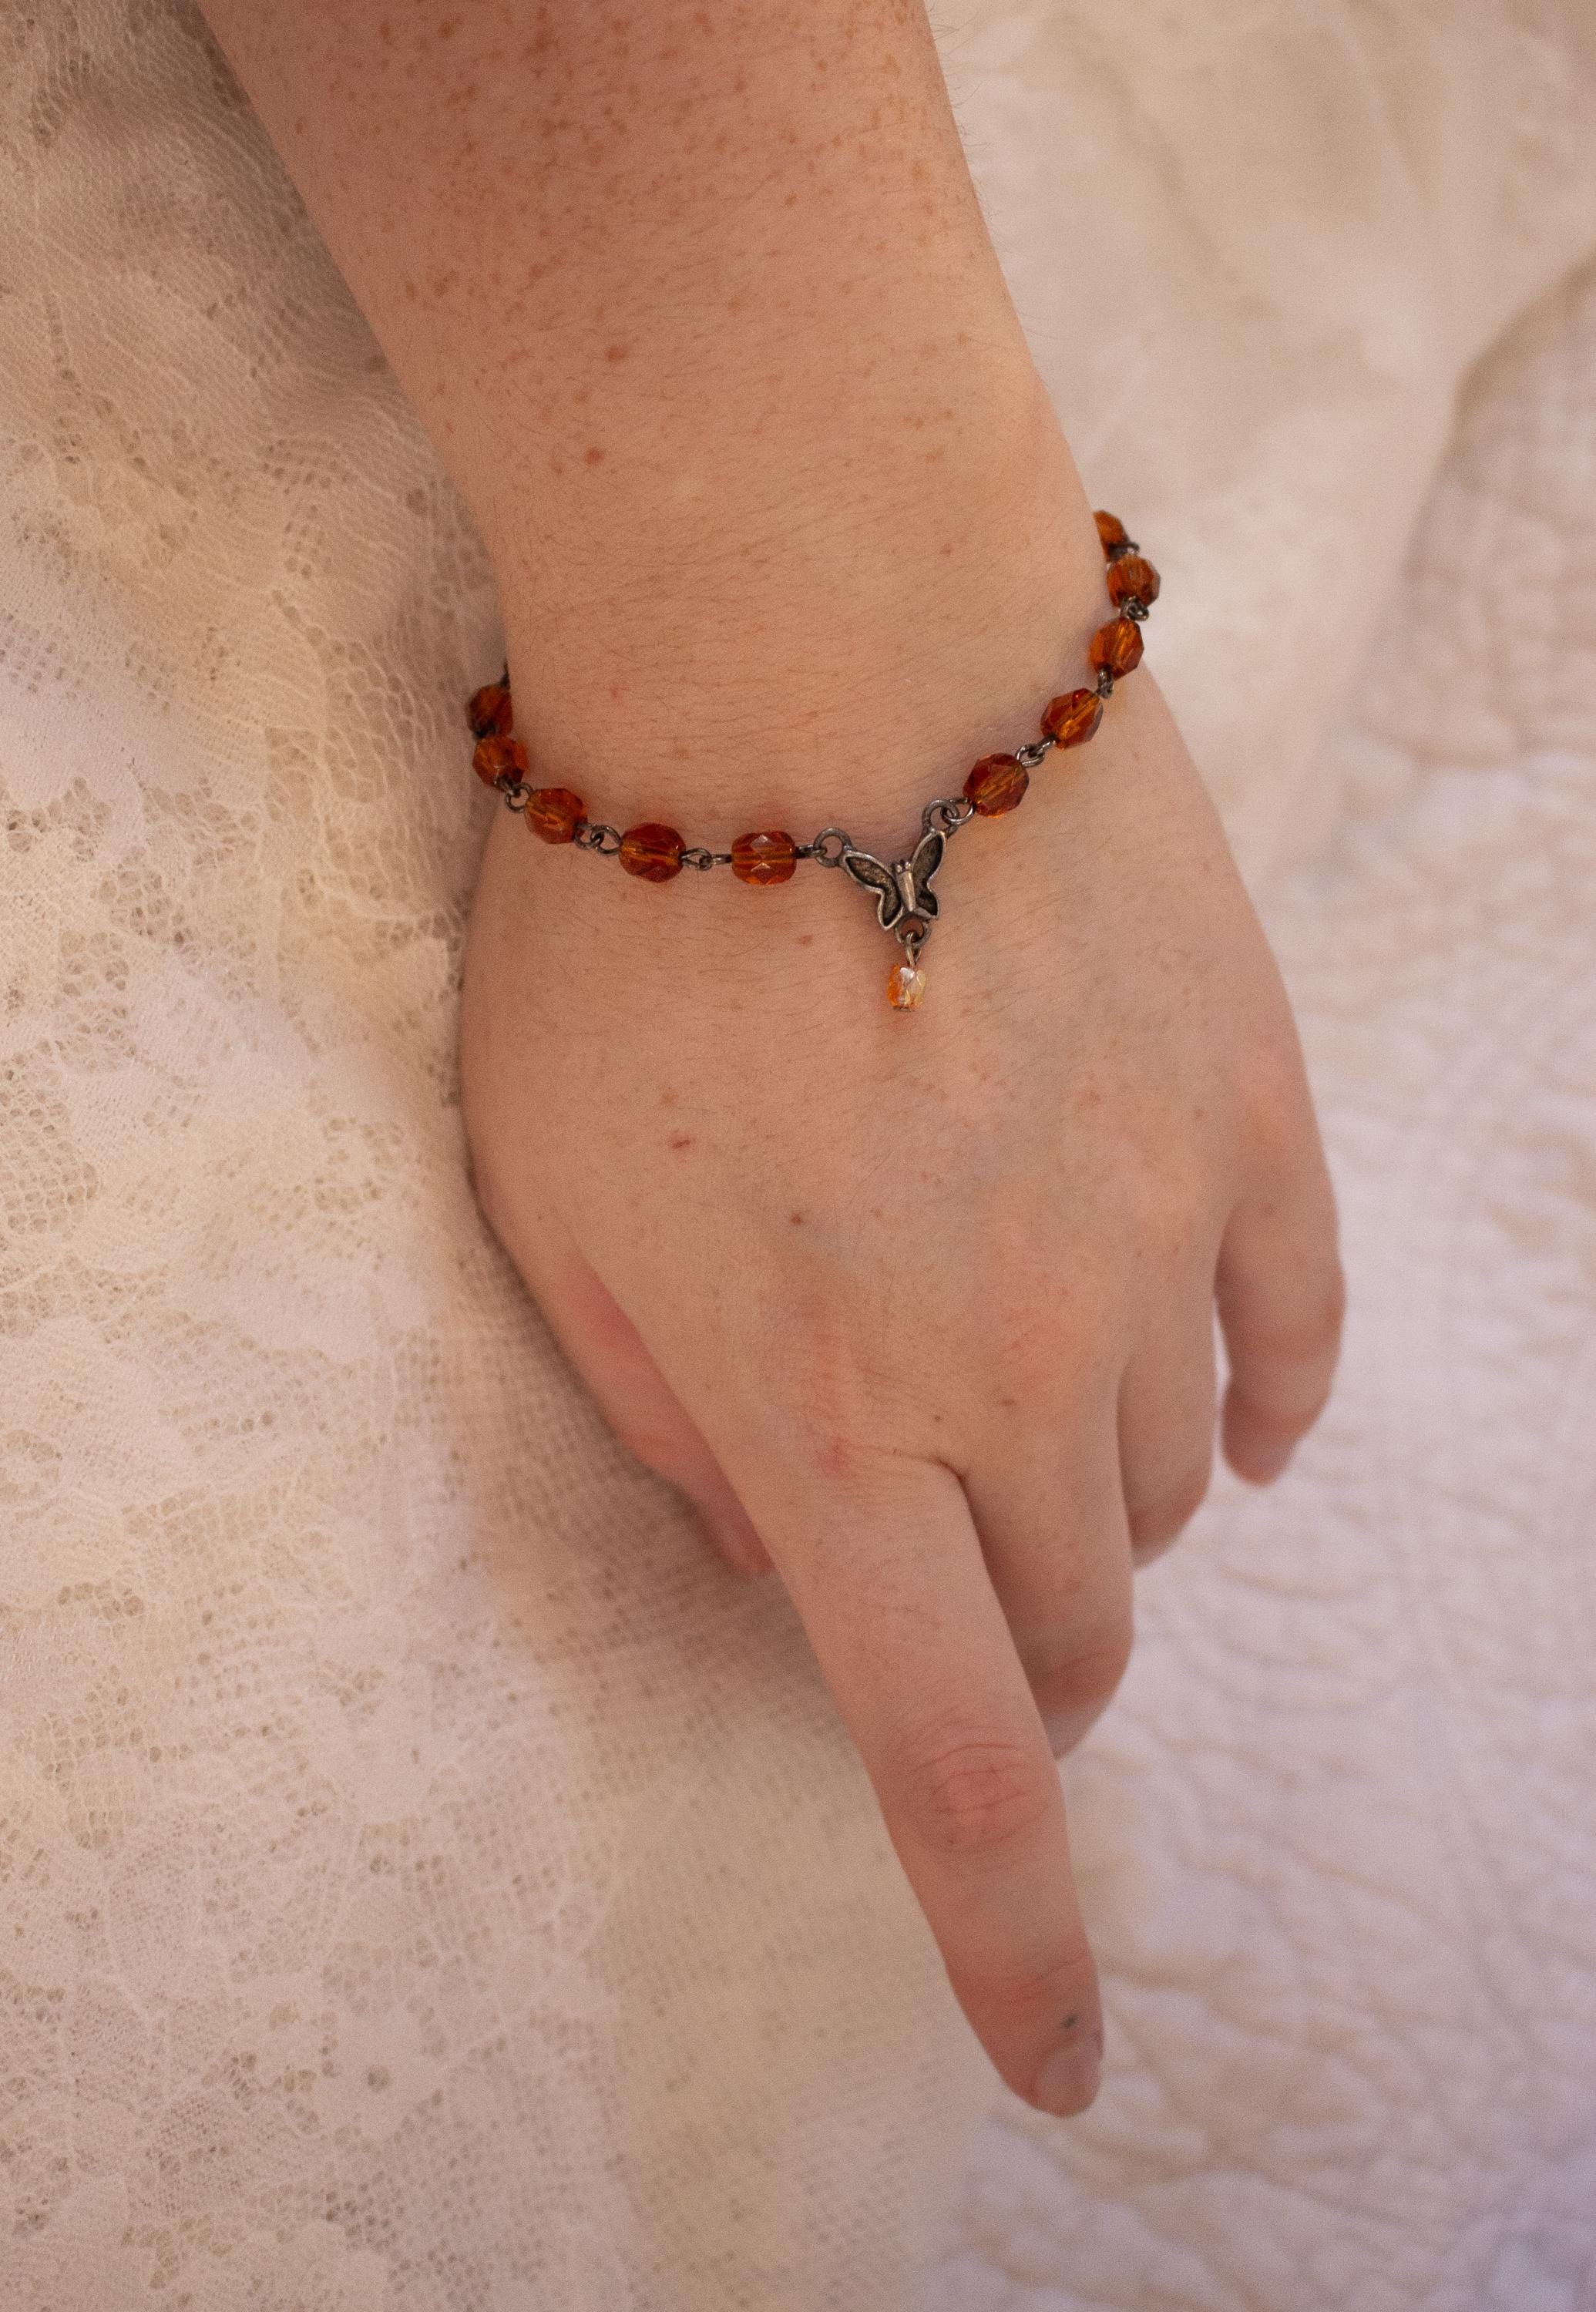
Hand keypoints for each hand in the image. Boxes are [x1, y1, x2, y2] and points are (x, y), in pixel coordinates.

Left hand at [458, 436, 1342, 2118]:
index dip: (1015, 1948)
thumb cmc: (630, 915)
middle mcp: (1023, 1360)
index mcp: (828, 1409)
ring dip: (1088, 1502)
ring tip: (1009, 1391)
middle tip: (934, 1555)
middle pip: (1074, 1630)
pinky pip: (1290, 1346)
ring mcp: (1165, 1236)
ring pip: (1167, 1494)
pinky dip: (1238, 1404)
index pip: (951, 1763)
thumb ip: (668, 1418)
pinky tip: (1183, 1374)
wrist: (814, 632)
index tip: (1071, 2068)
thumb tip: (788, 1547)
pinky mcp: (1254, 1115)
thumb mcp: (548, 1200)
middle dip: (1005, 1647)